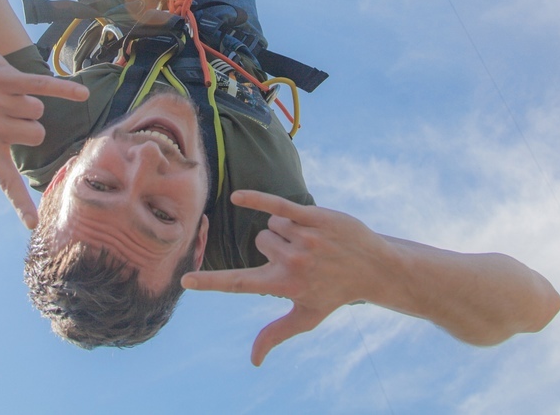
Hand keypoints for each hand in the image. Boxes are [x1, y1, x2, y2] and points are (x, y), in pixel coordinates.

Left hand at [0, 32, 87, 227]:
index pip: (4, 182)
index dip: (20, 204)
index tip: (33, 223)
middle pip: (36, 135)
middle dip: (30, 123)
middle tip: (9, 113)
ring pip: (37, 111)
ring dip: (29, 101)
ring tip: (8, 95)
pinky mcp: (3, 78)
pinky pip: (41, 87)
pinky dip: (63, 90)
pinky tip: (79, 94)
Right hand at [181, 190, 387, 365]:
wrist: (373, 267)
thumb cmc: (335, 294)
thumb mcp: (306, 317)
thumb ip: (276, 334)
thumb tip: (254, 361)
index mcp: (283, 285)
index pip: (239, 284)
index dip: (210, 283)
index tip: (186, 281)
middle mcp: (291, 262)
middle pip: (261, 240)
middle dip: (275, 244)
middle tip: (304, 257)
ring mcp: (303, 238)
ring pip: (272, 223)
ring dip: (286, 228)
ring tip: (312, 242)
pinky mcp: (314, 217)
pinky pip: (277, 204)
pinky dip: (256, 199)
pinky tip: (238, 198)